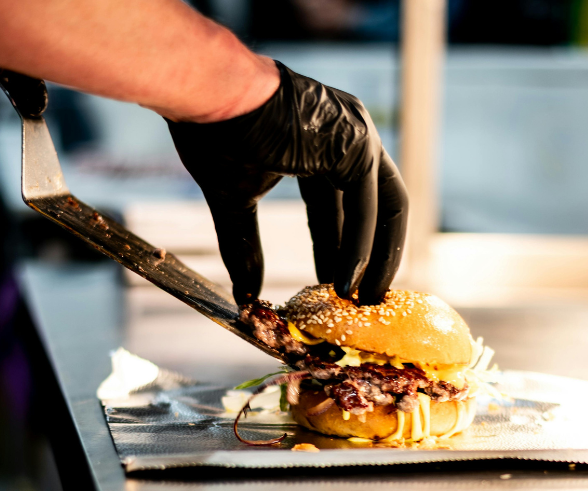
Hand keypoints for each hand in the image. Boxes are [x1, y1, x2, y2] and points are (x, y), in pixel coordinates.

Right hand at [167, 61, 407, 305]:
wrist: (206, 94)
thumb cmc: (214, 132)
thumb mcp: (234, 198)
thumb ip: (244, 244)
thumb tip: (245, 293)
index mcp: (324, 145)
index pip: (343, 204)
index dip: (340, 245)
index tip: (334, 282)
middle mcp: (350, 138)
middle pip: (374, 207)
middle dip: (369, 255)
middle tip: (358, 298)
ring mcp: (357, 137)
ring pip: (381, 209)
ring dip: (374, 258)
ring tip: (360, 301)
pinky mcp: (355, 144)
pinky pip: (368, 207)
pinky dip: (361, 247)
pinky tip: (347, 281)